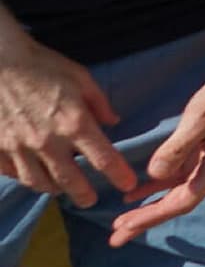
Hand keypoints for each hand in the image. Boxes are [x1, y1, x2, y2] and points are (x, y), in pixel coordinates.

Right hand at [0, 24, 130, 207]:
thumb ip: (99, 103)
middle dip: (84, 195)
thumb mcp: (80, 77)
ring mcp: (19, 148)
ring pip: (39, 182)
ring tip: (61, 189)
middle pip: (70, 181)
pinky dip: (24, 178)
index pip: (103, 159)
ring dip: (53, 189)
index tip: (128, 185)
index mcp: (74, 123)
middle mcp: (48, 142)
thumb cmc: (41, 66)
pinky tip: (32, 175)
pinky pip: (13, 174)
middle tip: (90, 200)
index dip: (119, 176)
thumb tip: (114, 123)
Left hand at [109, 44, 204, 244]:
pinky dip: (155, 187)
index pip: (181, 201)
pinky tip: (135, 194)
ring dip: (148, 207)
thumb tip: (154, 174)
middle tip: (115, 240)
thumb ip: (177, 148)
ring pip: (174, 193)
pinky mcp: (203, 154)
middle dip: (146, 221)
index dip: (152, 215)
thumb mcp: (200, 118)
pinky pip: (176, 178)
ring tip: (120, 224)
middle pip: (176, 204)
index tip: (125, 225)